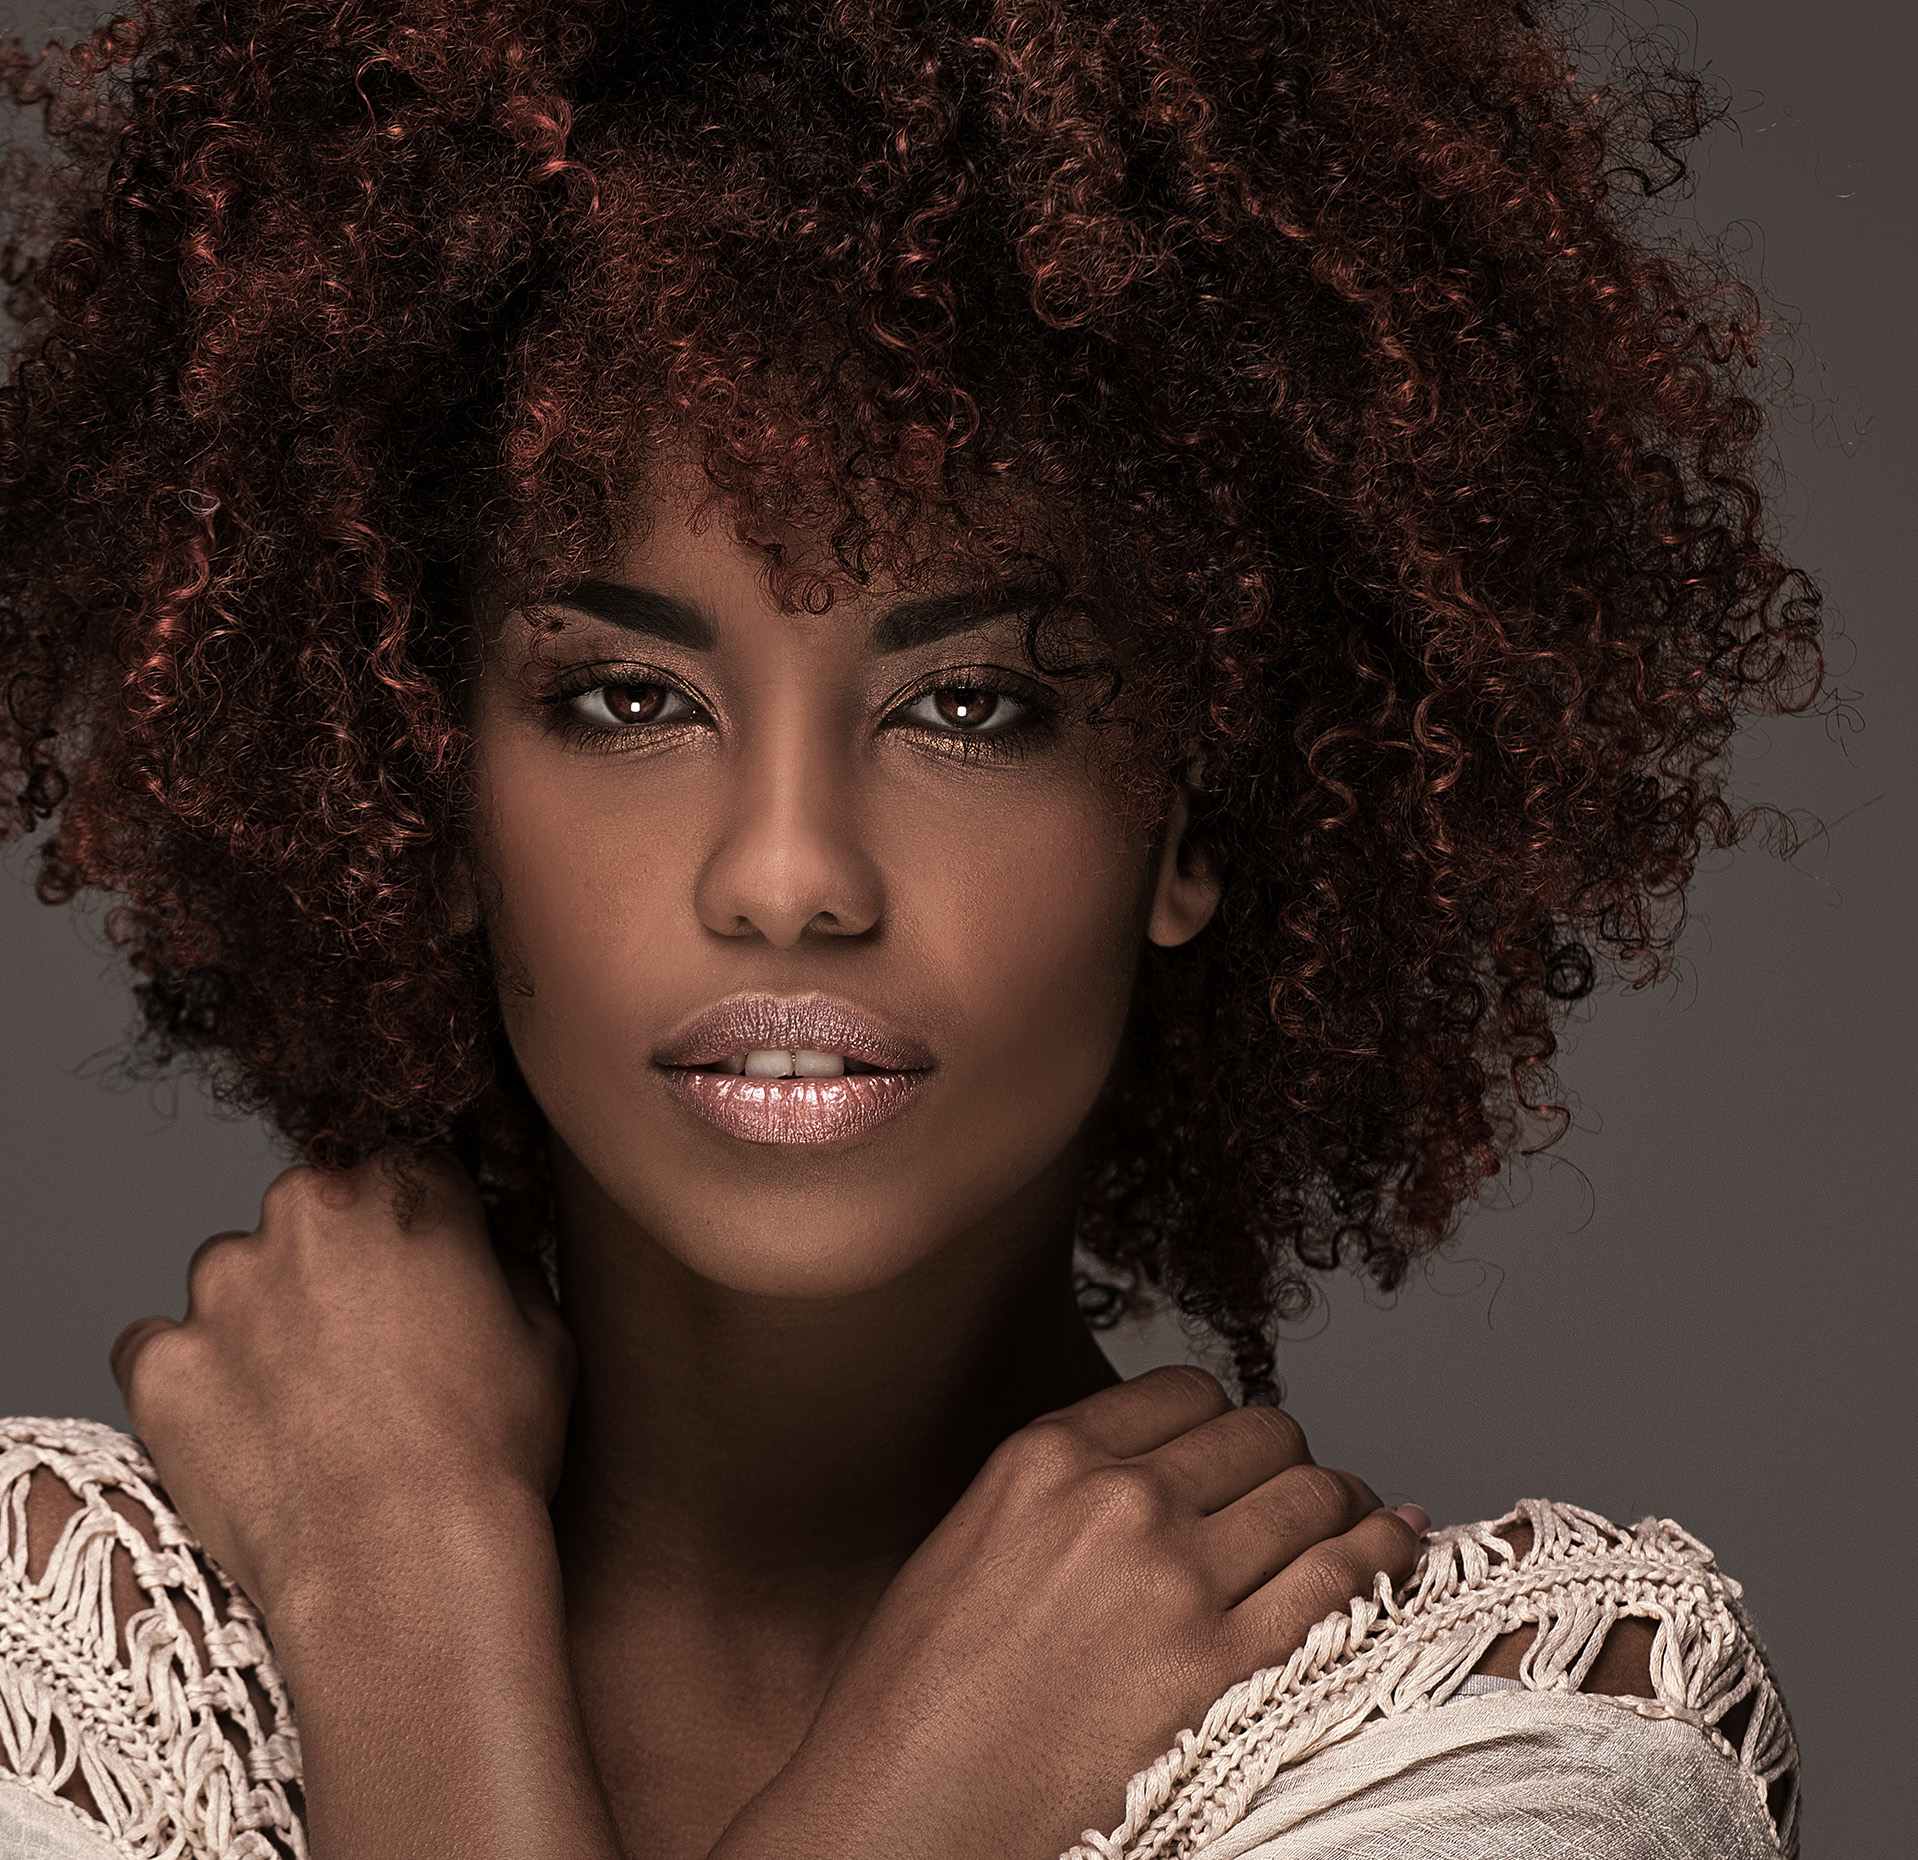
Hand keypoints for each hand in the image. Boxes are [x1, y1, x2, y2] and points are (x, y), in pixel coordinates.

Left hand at [110, 1150, 575, 1618]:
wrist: (402, 1567)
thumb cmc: (492, 1452)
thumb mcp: (544, 1335)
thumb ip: (500, 1263)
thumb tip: (478, 1250)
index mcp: (406, 1187)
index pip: (407, 1165)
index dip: (418, 1225)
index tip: (424, 1277)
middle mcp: (304, 1209)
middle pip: (311, 1212)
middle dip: (333, 1265)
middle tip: (368, 1352)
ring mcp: (220, 1286)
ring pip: (234, 1278)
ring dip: (261, 1319)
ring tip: (306, 1408)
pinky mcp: (159, 1362)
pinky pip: (159, 1350)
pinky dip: (194, 1380)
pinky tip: (244, 1433)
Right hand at [720, 1367, 1421, 1859]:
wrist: (906, 1810)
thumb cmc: (918, 1694)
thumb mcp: (970, 1540)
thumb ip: (1061, 1491)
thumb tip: (1158, 1476)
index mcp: (1047, 1456)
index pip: (1187, 1392)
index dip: (1224, 1425)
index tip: (1234, 1455)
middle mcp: (1118, 1498)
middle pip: (1261, 1434)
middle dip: (1284, 1463)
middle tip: (1294, 1499)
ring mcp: (1177, 1580)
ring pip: (1313, 1494)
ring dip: (1344, 1504)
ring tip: (1358, 1521)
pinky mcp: (1225, 1667)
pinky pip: (1344, 1577)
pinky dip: (1385, 1554)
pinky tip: (1397, 1549)